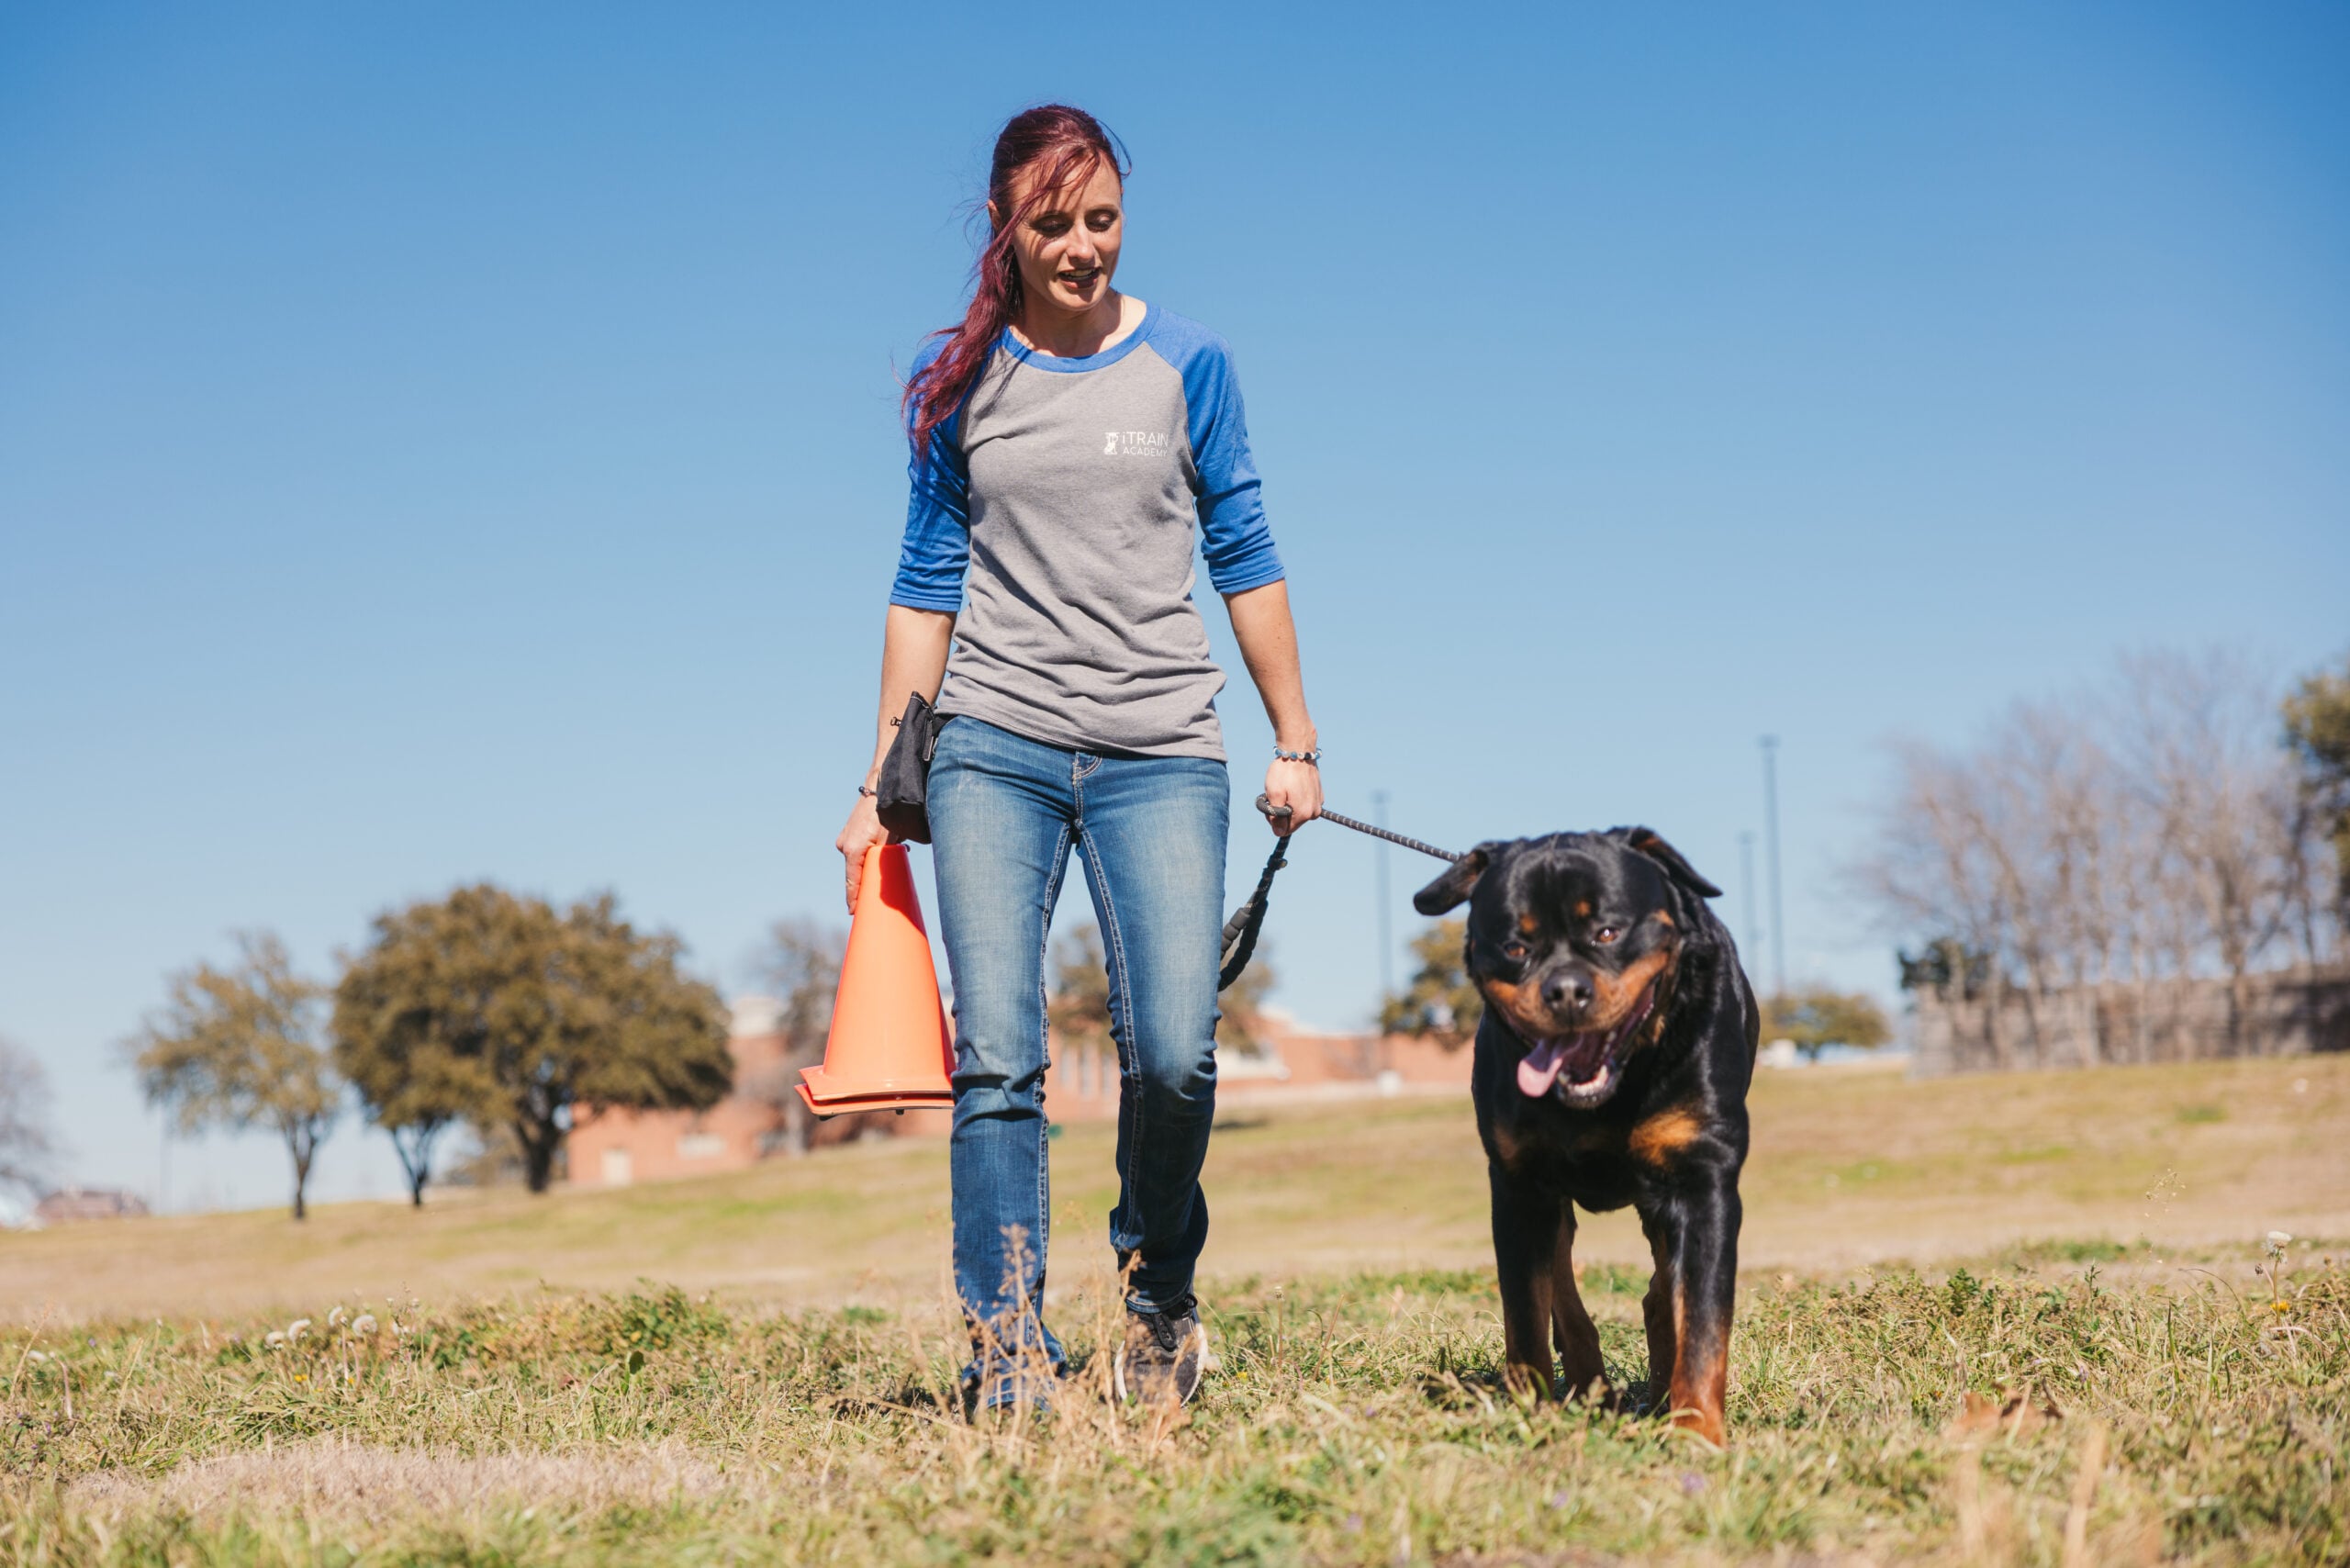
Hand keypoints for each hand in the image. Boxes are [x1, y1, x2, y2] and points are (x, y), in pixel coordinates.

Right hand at [835, 793, 889, 909]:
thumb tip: (889, 878)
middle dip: (864, 884)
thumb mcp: (891, 840)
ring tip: (882, 869)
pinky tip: (879, 854)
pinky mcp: (849, 831)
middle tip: (870, 899)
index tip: (854, 913)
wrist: (879, 786)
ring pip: (857, 861)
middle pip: (854, 874)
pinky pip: (857, 851)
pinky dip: (866, 856)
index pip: (852, 882)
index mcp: (853, 850)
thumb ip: (886, 860)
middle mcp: (845, 845)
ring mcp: (845, 838)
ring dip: (868, 867)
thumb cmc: (886, 814)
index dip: (853, 900)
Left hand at [1262, 757, 1322, 836]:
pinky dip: (1296, 798)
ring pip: (1298, 813)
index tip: (1270, 805)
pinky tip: (1292, 785)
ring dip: (1289, 805)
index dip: (1273, 820)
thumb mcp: (1274, 794)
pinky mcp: (1319, 795)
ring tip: (1284, 788)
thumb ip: (1276, 817)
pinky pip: (1305, 803)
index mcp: (1303, 814)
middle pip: (1292, 822)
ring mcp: (1318, 803)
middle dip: (1281, 812)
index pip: (1285, 830)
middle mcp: (1314, 812)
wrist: (1298, 751)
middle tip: (1274, 795)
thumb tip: (1279, 832)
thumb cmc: (1284, 772)